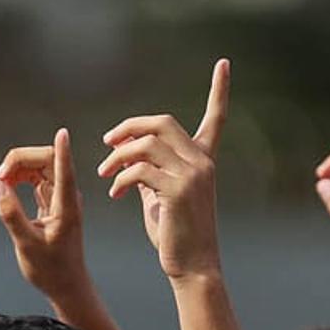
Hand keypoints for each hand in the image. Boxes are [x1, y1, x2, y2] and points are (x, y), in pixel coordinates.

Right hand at [0, 128, 89, 300]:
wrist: (66, 285)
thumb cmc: (51, 269)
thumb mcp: (26, 243)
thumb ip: (10, 212)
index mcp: (66, 205)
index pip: (64, 169)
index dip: (62, 149)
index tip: (62, 131)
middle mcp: (65, 196)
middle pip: (47, 160)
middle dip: (20, 160)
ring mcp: (59, 198)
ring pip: (40, 167)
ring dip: (18, 168)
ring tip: (0, 183)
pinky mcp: (52, 203)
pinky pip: (36, 180)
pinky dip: (19, 178)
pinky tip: (7, 188)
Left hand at [99, 59, 228, 280]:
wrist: (192, 266)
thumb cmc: (176, 235)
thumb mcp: (161, 198)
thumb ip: (149, 173)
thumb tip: (129, 158)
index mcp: (203, 160)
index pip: (216, 118)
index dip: (221, 90)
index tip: (225, 64)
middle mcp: (202, 162)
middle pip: (162, 123)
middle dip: (128, 128)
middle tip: (107, 144)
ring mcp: (192, 175)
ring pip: (147, 144)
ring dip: (117, 157)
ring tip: (104, 174)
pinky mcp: (177, 191)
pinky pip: (139, 171)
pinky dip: (119, 179)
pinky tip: (114, 193)